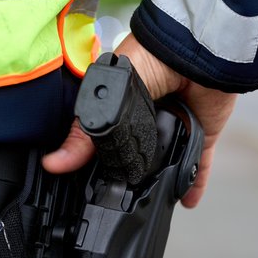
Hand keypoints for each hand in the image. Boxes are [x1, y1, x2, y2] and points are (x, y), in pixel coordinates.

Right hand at [42, 33, 237, 208]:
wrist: (198, 52)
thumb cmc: (152, 57)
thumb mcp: (110, 94)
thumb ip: (87, 131)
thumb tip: (53, 163)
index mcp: (125, 103)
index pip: (111, 139)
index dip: (101, 161)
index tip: (90, 187)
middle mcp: (151, 116)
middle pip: (141, 154)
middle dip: (135, 176)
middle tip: (122, 203)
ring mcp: (178, 125)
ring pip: (169, 162)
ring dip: (163, 182)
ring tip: (151, 206)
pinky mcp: (203, 133)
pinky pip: (199, 164)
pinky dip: (195, 184)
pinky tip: (186, 202)